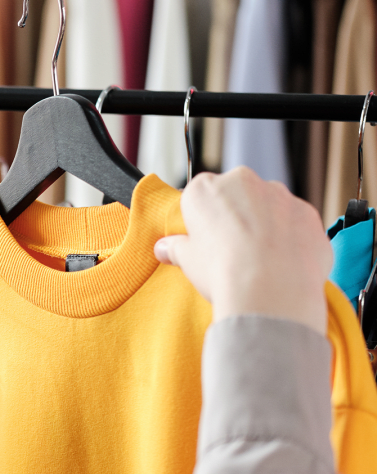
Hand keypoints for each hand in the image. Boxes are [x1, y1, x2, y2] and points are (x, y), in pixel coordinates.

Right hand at [154, 167, 331, 336]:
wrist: (270, 291)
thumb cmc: (222, 271)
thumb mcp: (187, 261)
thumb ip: (175, 248)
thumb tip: (164, 248)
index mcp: (205, 189)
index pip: (199, 195)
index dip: (202, 219)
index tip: (205, 239)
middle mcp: (243, 181)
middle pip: (237, 195)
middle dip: (236, 216)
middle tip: (232, 250)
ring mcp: (280, 195)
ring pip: (269, 206)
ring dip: (266, 225)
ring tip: (261, 261)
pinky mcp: (308, 213)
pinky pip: (296, 222)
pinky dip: (291, 238)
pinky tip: (284, 263)